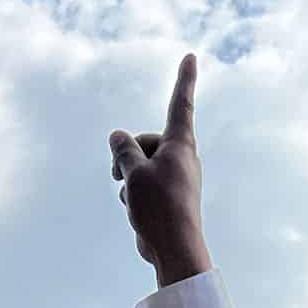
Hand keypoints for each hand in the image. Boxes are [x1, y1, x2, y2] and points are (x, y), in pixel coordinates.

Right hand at [109, 53, 210, 286]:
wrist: (174, 250)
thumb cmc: (158, 208)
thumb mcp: (133, 173)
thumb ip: (123, 150)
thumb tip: (117, 135)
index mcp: (180, 144)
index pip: (181, 103)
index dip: (184, 79)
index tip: (191, 56)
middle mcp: (182, 157)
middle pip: (146, 141)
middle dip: (126, 154)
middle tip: (116, 175)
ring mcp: (176, 177)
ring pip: (142, 165)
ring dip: (129, 178)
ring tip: (132, 199)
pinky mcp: (169, 196)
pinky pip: (144, 185)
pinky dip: (135, 194)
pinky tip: (136, 211)